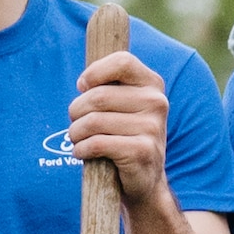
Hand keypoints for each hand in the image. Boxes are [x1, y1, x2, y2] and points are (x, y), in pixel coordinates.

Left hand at [61, 43, 175, 220]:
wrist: (143, 180)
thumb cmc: (123, 135)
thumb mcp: (121, 103)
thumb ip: (108, 80)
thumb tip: (89, 54)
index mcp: (152, 84)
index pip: (122, 61)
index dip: (94, 73)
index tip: (83, 87)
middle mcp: (157, 102)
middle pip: (98, 96)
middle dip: (76, 111)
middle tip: (76, 123)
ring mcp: (152, 127)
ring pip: (93, 122)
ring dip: (76, 133)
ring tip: (78, 140)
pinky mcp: (142, 151)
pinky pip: (97, 143)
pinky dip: (82, 150)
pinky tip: (83, 153)